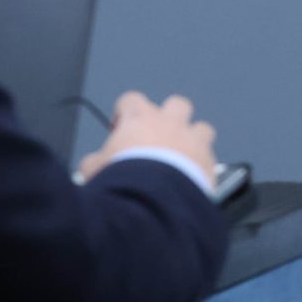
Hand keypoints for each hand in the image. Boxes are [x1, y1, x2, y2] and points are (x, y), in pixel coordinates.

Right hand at [77, 90, 217, 185]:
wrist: (153, 201)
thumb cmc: (121, 180)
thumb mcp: (93, 172)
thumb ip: (93, 162)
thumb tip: (90, 165)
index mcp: (139, 118)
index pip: (131, 99)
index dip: (125, 113)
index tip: (120, 130)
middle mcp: (169, 122)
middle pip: (175, 105)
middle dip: (168, 118)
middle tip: (156, 140)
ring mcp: (193, 139)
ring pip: (201, 128)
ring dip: (192, 140)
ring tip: (181, 160)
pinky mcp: (209, 161)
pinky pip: (210, 156)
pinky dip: (202, 165)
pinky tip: (192, 180)